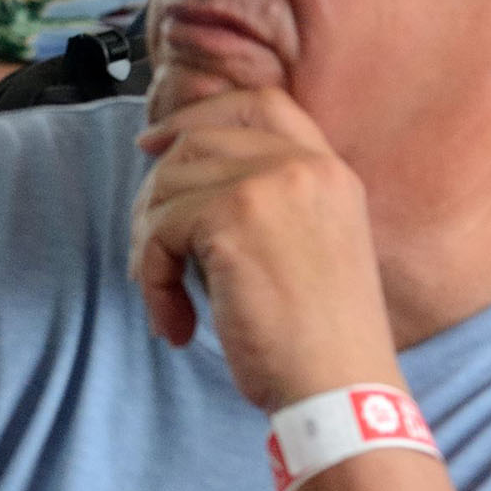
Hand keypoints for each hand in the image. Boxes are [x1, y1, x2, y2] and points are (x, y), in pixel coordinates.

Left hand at [130, 88, 399, 410]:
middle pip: (198, 142)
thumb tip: (177, 184)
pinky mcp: (232, 219)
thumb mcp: (313, 249)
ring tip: (167, 300)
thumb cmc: (323, 340)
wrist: (341, 387)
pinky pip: (159, 231)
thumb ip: (268, 206)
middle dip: (157, 194)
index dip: (201, 115)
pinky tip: (175, 323)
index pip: (261, 104)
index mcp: (330, 172)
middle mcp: (304, 166)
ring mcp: (269, 186)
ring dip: (150, 246)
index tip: (158, 144)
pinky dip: (152, 280)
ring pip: (169, 184)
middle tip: (149, 253)